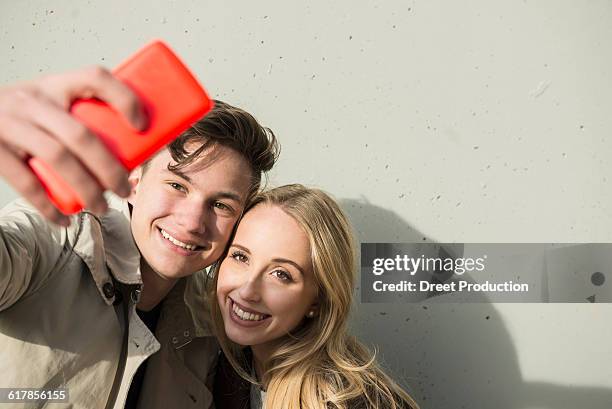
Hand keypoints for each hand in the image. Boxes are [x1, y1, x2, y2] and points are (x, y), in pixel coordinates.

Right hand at [0, 66, 147, 224]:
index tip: (142, 126)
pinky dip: (48, 207)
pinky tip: (64, 219)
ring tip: (101, 208)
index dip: (124, 99)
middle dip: (110, 169)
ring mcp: (11, 123)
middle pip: (81, 135)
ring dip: (86, 189)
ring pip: (58, 158)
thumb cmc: (24, 114)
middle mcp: (32, 100)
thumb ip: (81, 115)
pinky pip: (26, 182)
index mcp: (54, 85)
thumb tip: (133, 146)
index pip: (96, 78)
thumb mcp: (49, 101)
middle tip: (124, 190)